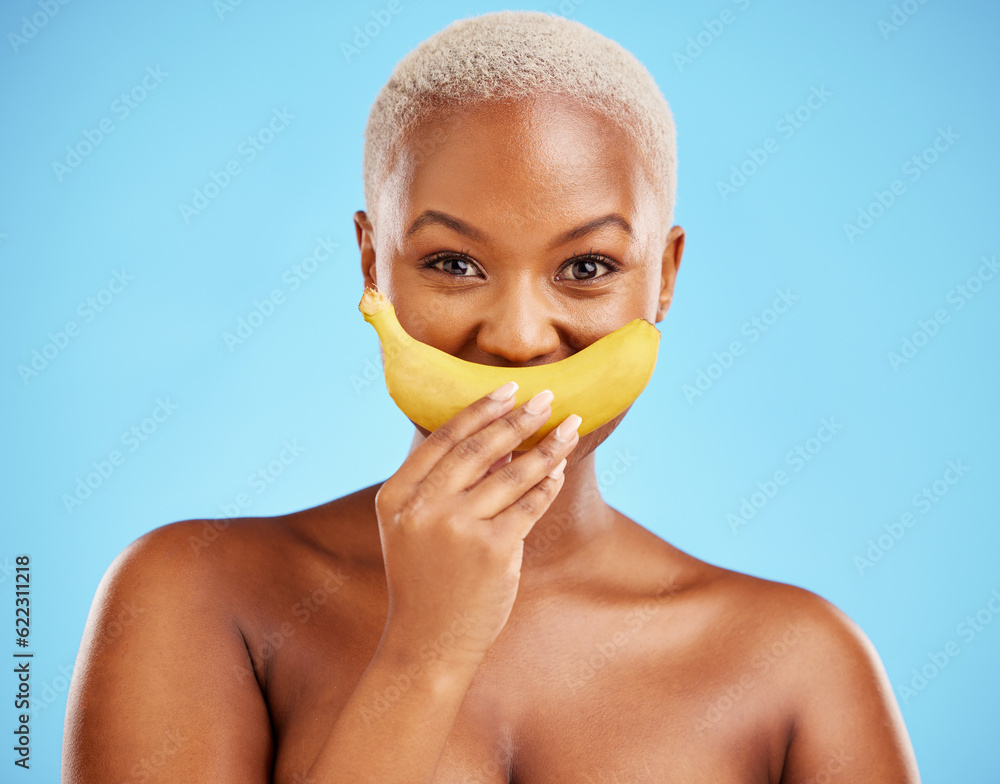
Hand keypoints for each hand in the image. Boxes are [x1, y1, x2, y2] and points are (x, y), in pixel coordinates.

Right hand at [374, 382, 580, 666]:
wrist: (427, 642)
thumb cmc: (424, 579)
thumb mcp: (413, 527)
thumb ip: (443, 483)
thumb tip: (500, 438)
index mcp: (396, 495)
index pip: (444, 439)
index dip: (480, 409)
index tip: (508, 389)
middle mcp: (422, 508)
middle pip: (480, 449)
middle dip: (518, 418)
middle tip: (546, 396)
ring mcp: (457, 529)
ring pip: (512, 474)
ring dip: (546, 447)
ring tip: (569, 426)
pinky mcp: (492, 551)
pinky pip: (529, 506)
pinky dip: (547, 484)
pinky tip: (559, 471)